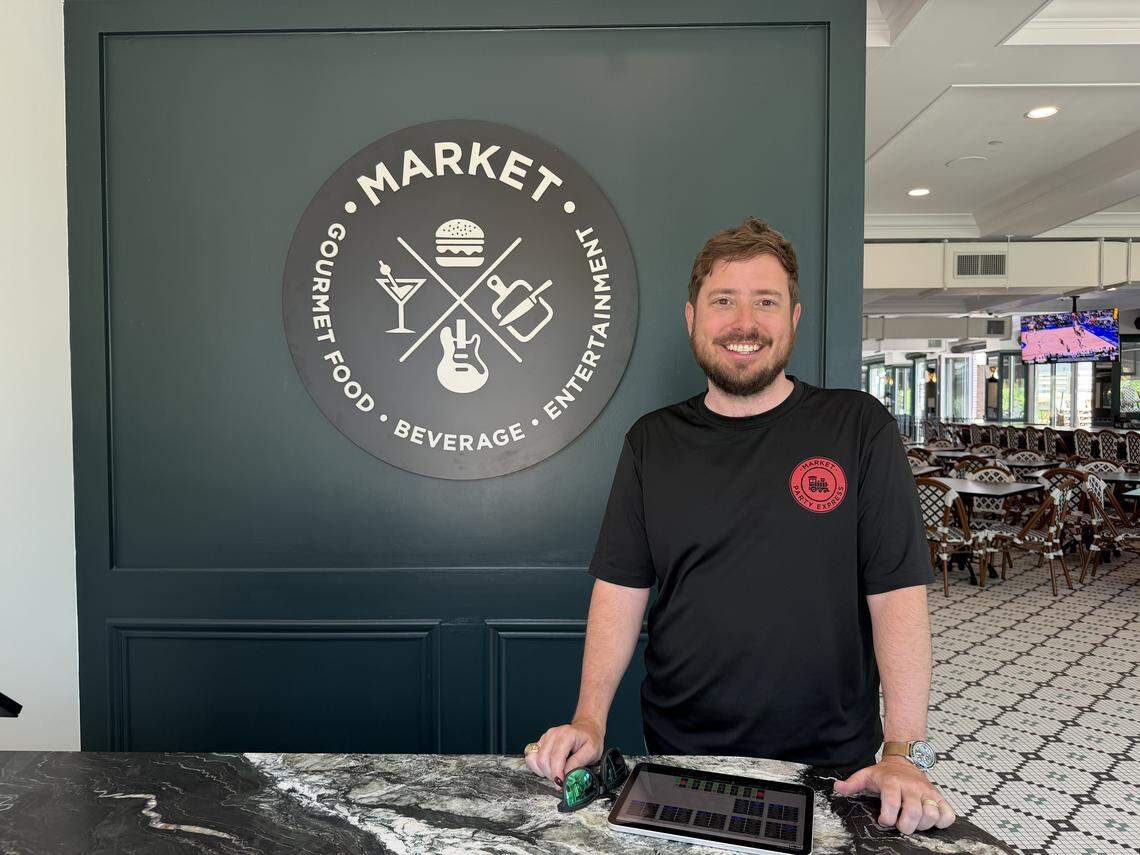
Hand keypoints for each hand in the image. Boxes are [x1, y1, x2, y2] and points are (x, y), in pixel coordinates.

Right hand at [524, 719, 604, 785]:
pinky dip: (537, 766)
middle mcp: (553, 734)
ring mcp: (546, 737)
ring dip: (544, 771)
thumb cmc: (591, 739)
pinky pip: (531, 756)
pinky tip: (548, 768)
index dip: (557, 774)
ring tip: (556, 774)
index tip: (561, 784)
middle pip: (543, 760)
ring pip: (535, 759)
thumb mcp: (592, 752)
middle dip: (551, 775)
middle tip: (562, 781)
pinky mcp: (541, 741)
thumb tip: (566, 776)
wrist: (587, 729)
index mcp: (566, 735)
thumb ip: (578, 763)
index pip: (556, 757)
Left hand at [832, 756, 955, 832]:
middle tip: (901, 827)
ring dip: (923, 825)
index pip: (892, 802)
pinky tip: (931, 821)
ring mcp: (927, 792)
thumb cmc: (885, 773)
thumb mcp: (866, 775)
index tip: (883, 821)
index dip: (887, 817)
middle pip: (914, 812)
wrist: (904, 760)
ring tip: (914, 824)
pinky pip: (948, 813)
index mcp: (892, 782)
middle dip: (906, 826)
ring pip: (931, 814)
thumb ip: (852, 784)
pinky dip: (942, 822)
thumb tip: (838, 788)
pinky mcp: (938, 796)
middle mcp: (911, 787)